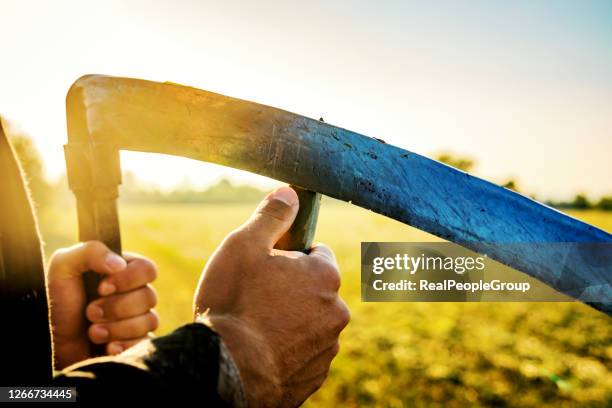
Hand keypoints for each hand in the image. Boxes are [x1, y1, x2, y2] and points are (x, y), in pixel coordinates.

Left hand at [48, 241, 158, 369]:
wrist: (50, 346)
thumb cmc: (56, 304)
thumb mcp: (63, 268)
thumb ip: (90, 252)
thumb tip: (120, 264)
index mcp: (122, 272)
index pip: (147, 269)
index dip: (129, 279)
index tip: (102, 288)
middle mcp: (133, 294)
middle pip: (149, 296)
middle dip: (116, 308)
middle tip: (90, 312)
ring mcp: (138, 320)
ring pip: (149, 321)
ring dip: (116, 328)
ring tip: (92, 333)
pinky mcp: (137, 343)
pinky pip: (145, 342)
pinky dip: (124, 345)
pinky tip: (106, 347)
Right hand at [195, 186, 349, 406]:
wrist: (224, 370)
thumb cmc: (234, 302)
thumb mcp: (244, 246)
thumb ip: (272, 217)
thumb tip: (290, 193)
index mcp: (325, 275)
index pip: (318, 254)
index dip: (291, 258)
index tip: (269, 268)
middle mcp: (336, 311)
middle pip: (315, 290)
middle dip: (293, 290)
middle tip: (257, 298)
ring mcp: (328, 347)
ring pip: (311, 323)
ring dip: (291, 322)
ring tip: (256, 327)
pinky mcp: (315, 376)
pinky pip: (304, 354)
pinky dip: (288, 350)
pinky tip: (261, 352)